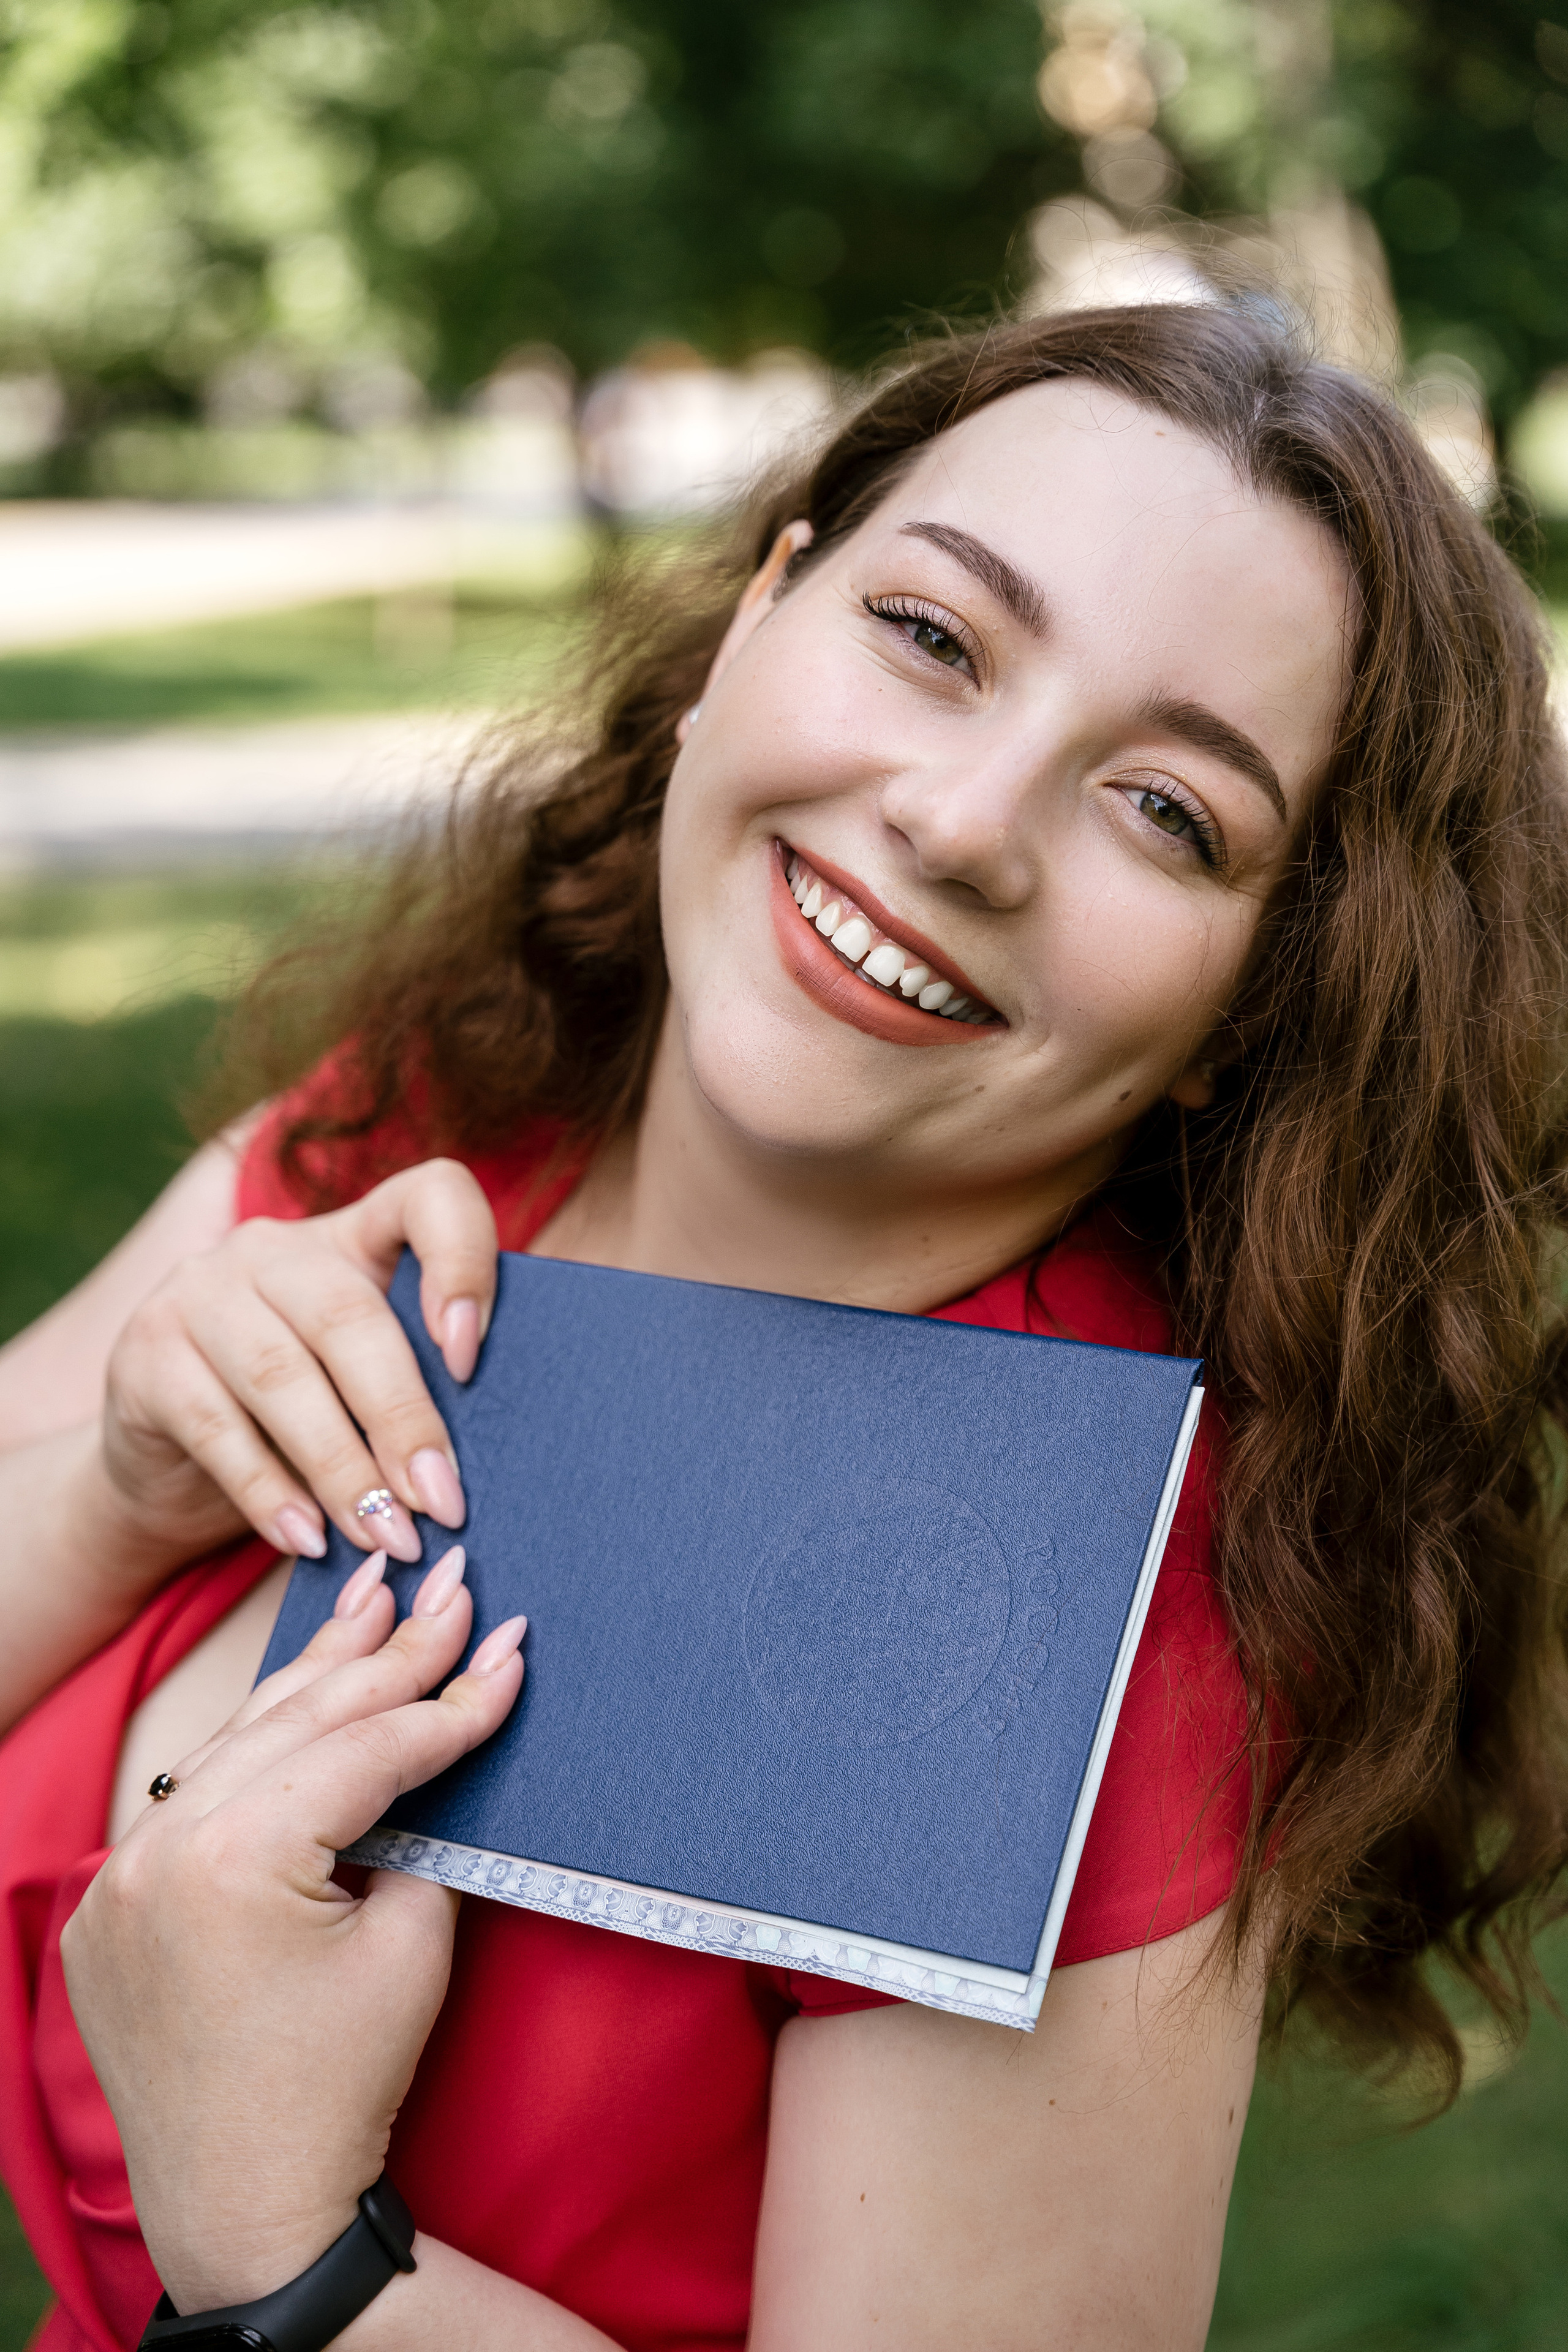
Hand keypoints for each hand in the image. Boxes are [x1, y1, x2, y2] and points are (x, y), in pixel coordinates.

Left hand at [60, 1542, 526, 2315]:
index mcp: (232, 1859)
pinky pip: (193, 1796)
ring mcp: (118, 1875)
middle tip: (453, 1583)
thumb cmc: (341, 2084)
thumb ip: (426, 1826)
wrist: (249, 2207)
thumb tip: (447, 1731)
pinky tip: (302, 1690)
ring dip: (317, 1674)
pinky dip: (256, 1746)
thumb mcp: (412, 1945)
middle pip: (298, 1720)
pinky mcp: (109, 1901)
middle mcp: (157, 1849)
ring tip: (378, 1598)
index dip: (451, 1699)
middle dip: (389, 1650)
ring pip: (238, 1741)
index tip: (511, 1645)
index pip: (366, 1748)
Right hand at [100, 1158, 498, 1570]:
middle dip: (404, 1419)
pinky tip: (310, 1541)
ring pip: (283, 1377)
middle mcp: (272, 1248)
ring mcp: (198, 1293)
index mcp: (354, 1236)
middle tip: (444, 1501)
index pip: (429, 1196)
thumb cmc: (306, 1419)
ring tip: (388, 1538)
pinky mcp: (144, 1356)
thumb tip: (490, 1468)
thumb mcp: (365, 1389)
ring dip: (344, 1469)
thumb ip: (420, 1391)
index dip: (462, 1260)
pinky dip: (270, 1494)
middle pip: (351, 1317)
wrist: (170, 1459)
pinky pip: (218, 1429)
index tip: (471, 1355)